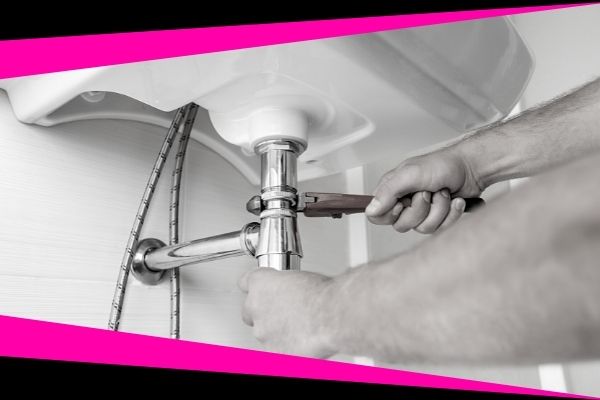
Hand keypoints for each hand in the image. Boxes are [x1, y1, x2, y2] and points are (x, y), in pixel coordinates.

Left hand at [238, 268, 335, 357]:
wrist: (332, 315)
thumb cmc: (322, 294)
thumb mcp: (301, 279)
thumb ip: (287, 287)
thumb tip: (291, 294)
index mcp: (260, 282)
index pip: (245, 283)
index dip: (257, 288)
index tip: (264, 291)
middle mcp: (255, 307)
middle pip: (250, 311)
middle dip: (264, 313)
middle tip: (284, 312)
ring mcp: (262, 332)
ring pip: (264, 333)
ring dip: (277, 331)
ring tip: (302, 327)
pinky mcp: (273, 352)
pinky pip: (277, 350)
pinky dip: (287, 348)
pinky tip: (304, 340)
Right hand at [366, 147, 481, 233]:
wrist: (472, 168)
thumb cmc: (443, 165)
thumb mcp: (411, 174)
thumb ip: (388, 191)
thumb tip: (371, 209)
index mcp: (392, 189)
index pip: (377, 215)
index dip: (390, 214)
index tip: (403, 203)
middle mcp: (405, 201)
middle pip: (402, 225)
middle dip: (420, 210)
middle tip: (428, 192)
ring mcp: (422, 211)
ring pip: (423, 228)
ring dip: (439, 210)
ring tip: (444, 194)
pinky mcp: (437, 217)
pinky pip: (440, 229)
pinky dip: (451, 214)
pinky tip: (454, 201)